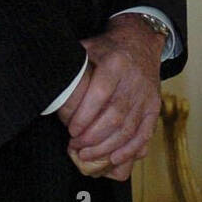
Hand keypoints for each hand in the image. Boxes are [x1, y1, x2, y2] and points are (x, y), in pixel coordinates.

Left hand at [62, 14, 163, 180]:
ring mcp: (146, 96)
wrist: (141, 42)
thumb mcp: (88, 47)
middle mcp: (134, 81)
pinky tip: (113, 158)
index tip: (71, 129)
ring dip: (106, 147)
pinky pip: (143, 134)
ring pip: (128, 129)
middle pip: (114, 116)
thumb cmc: (108, 48)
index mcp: (116, 63)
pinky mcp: (153, 108)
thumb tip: (48, 83)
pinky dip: (129, 150)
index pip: (100, 93)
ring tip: (87, 155)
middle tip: (75, 146)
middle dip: (93, 137)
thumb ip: (70, 64)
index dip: (84, 116)